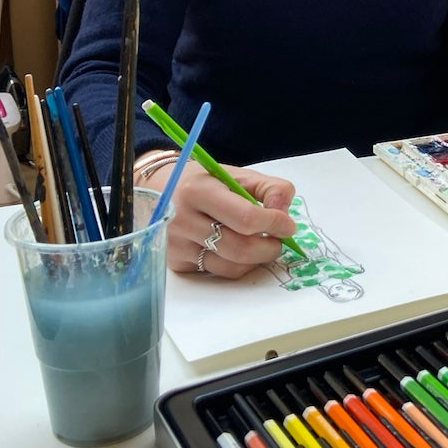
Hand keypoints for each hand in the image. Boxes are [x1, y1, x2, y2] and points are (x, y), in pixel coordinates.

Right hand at [158, 160, 297, 277]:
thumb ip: (269, 188)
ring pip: (231, 266)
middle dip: (269, 247)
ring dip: (256, 259)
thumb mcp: (237, 174)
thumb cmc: (205, 182)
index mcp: (198, 191)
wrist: (159, 190)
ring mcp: (176, 245)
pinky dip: (237, 265)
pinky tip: (239, 249)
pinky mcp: (176, 263)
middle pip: (239, 248)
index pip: (245, 217)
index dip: (274, 224)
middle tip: (279, 240)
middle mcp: (182, 220)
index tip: (288, 225)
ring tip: (262, 244)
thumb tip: (285, 213)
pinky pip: (218, 272)